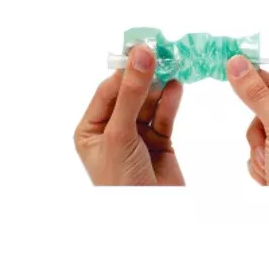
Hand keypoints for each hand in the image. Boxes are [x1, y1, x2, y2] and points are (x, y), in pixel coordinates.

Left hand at [74, 46, 184, 184]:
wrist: (148, 220)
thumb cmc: (120, 181)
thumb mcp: (120, 134)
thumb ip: (131, 93)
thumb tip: (141, 55)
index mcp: (91, 129)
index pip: (109, 90)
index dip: (127, 70)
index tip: (144, 48)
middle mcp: (112, 130)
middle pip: (131, 94)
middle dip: (146, 76)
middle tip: (165, 53)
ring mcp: (137, 137)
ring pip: (149, 103)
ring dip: (161, 86)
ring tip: (175, 66)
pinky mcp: (159, 143)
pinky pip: (164, 117)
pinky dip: (171, 102)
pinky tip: (178, 87)